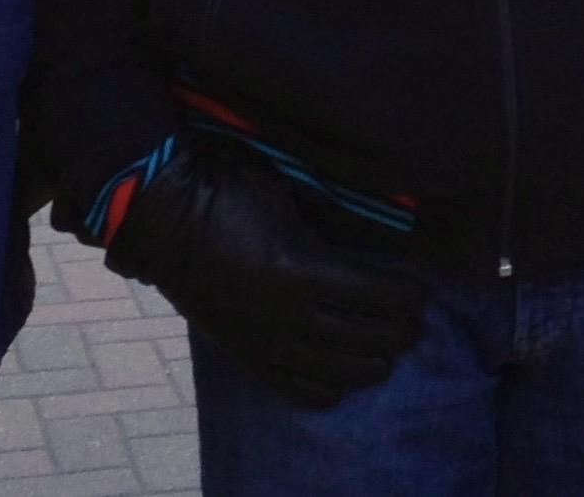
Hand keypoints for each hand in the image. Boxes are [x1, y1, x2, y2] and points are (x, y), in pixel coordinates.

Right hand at [106, 141, 425, 407]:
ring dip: (370, 366)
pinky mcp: (246, 355)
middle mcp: (288, 314)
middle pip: (364, 338)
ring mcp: (266, 341)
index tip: (421, 294)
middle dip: (398, 335)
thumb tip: (369, 223)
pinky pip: (294, 390)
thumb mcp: (284, 192)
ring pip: (336, 370)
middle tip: (414, 326)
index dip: (406, 299)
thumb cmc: (225, 191)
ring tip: (387, 357)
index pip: (376, 296)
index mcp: (302, 269)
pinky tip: (338, 384)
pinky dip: (324, 392)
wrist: (162, 219)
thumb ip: (325, 218)